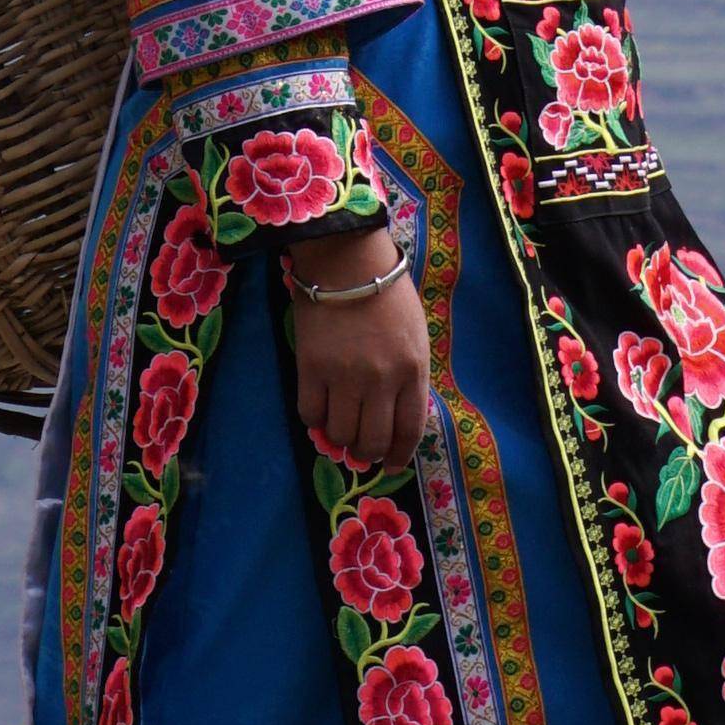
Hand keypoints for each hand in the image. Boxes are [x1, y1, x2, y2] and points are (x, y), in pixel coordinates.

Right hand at [283, 253, 433, 472]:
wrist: (348, 260)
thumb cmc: (387, 295)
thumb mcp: (415, 336)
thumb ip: (409, 377)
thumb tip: (395, 418)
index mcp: (413, 370)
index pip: (410, 429)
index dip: (399, 454)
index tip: (391, 464)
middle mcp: (381, 379)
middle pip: (373, 440)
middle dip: (367, 454)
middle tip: (362, 450)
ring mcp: (345, 376)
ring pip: (341, 434)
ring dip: (340, 439)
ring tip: (339, 428)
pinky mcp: (311, 368)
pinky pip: (310, 414)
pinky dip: (314, 420)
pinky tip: (319, 408)